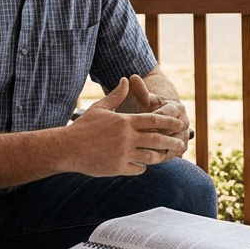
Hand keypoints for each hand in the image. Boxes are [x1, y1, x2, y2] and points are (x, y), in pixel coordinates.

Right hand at [65, 79, 187, 175]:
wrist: (68, 148)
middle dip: (172, 141)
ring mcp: (123, 154)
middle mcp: (127, 138)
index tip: (179, 124)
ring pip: (150, 157)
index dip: (169, 122)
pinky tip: (143, 165)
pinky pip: (138, 169)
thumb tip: (126, 79)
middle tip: (182, 143)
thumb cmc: (84, 127)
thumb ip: (117, 95)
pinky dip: (143, 167)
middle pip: (157, 139)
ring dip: (159, 156)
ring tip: (165, 156)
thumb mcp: (100, 107)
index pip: (154, 120)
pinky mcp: (118, 168)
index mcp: (125, 121)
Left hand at [124, 74, 190, 152]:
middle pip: (171, 131)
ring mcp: (183, 136)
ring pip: (173, 145)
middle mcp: (183, 122)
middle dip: (156, 136)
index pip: (166, 114)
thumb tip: (132, 77)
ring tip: (143, 153)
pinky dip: (160, 157)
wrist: (158, 119)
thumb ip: (139, 90)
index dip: (152, 120)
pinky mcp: (180, 149)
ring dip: (159, 149)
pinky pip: (172, 155)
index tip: (138, 125)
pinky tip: (145, 160)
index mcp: (176, 108)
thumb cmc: (148, 107)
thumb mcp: (144, 99)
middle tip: (139, 141)